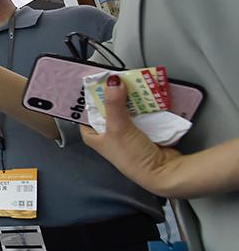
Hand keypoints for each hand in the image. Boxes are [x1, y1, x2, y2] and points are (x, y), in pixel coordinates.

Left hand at [80, 79, 182, 195]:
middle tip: (119, 78)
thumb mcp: (118, 128)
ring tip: (133, 82)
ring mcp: (127, 131)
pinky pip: (142, 112)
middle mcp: (108, 133)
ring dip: (130, 97)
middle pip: (108, 107)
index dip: (90, 97)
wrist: (164, 171)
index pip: (86, 111)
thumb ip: (114, 104)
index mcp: (93, 135)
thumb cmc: (133, 158)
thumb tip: (112, 82)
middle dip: (114, 94)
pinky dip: (144, 104)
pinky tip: (146, 94)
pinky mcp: (144, 130)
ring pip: (126, 108)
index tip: (98, 81)